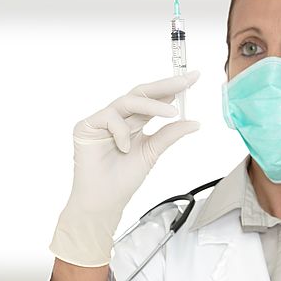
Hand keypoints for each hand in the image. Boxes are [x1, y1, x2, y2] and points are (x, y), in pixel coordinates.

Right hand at [50, 70, 200, 266]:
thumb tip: (194, 122)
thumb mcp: (153, 153)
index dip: (172, 88)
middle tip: (185, 81)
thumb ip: (170, 135)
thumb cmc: (123, 180)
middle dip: (165, 85)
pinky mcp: (86, 126)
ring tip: (171, 112)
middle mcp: (118, 117)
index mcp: (134, 122)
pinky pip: (109, 117)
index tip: (193, 79)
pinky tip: (125, 148)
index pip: (153, 99)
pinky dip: (122, 131)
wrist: (104, 201)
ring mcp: (101, 121)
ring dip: (152, 105)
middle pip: (141, 93)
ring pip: (128, 100)